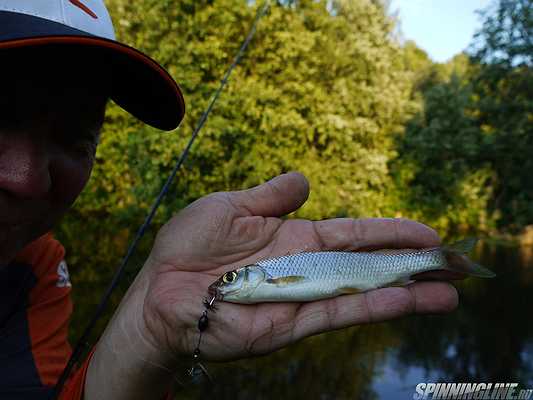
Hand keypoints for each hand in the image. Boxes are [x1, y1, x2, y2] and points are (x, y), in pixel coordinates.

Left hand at [142, 172, 457, 361]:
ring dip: (407, 292)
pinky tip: (407, 302)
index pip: (354, 233)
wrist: (160, 291)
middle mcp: (304, 268)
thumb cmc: (189, 246)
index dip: (389, 232)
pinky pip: (337, 314)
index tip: (427, 234)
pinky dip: (373, 308)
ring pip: (362, 293)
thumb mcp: (232, 206)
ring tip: (449, 292)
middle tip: (456, 266)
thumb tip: (307, 180)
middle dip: (411, 264)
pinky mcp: (289, 324)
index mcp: (293, 237)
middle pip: (368, 265)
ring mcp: (300, 297)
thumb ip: (272, 196)